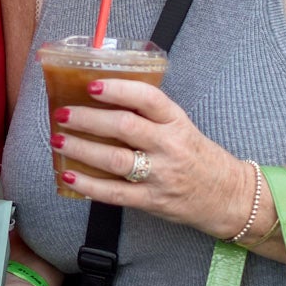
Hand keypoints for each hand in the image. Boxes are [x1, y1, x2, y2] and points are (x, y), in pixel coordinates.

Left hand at [48, 77, 248, 237]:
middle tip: (63, 113)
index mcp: (176, 121)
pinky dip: (88, 185)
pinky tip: (68, 176)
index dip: (118, 89)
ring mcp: (160, 175)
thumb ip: (149, 116)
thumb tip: (103, 101)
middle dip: (88, 118)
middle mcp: (169, 146)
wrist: (227, 196)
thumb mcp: (181, 127)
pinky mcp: (151, 200)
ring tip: (58, 140)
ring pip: (115, 159)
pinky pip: (114, 193)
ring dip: (81, 148)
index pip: (148, 98)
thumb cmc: (197, 156)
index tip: (92, 85)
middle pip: (125, 127)